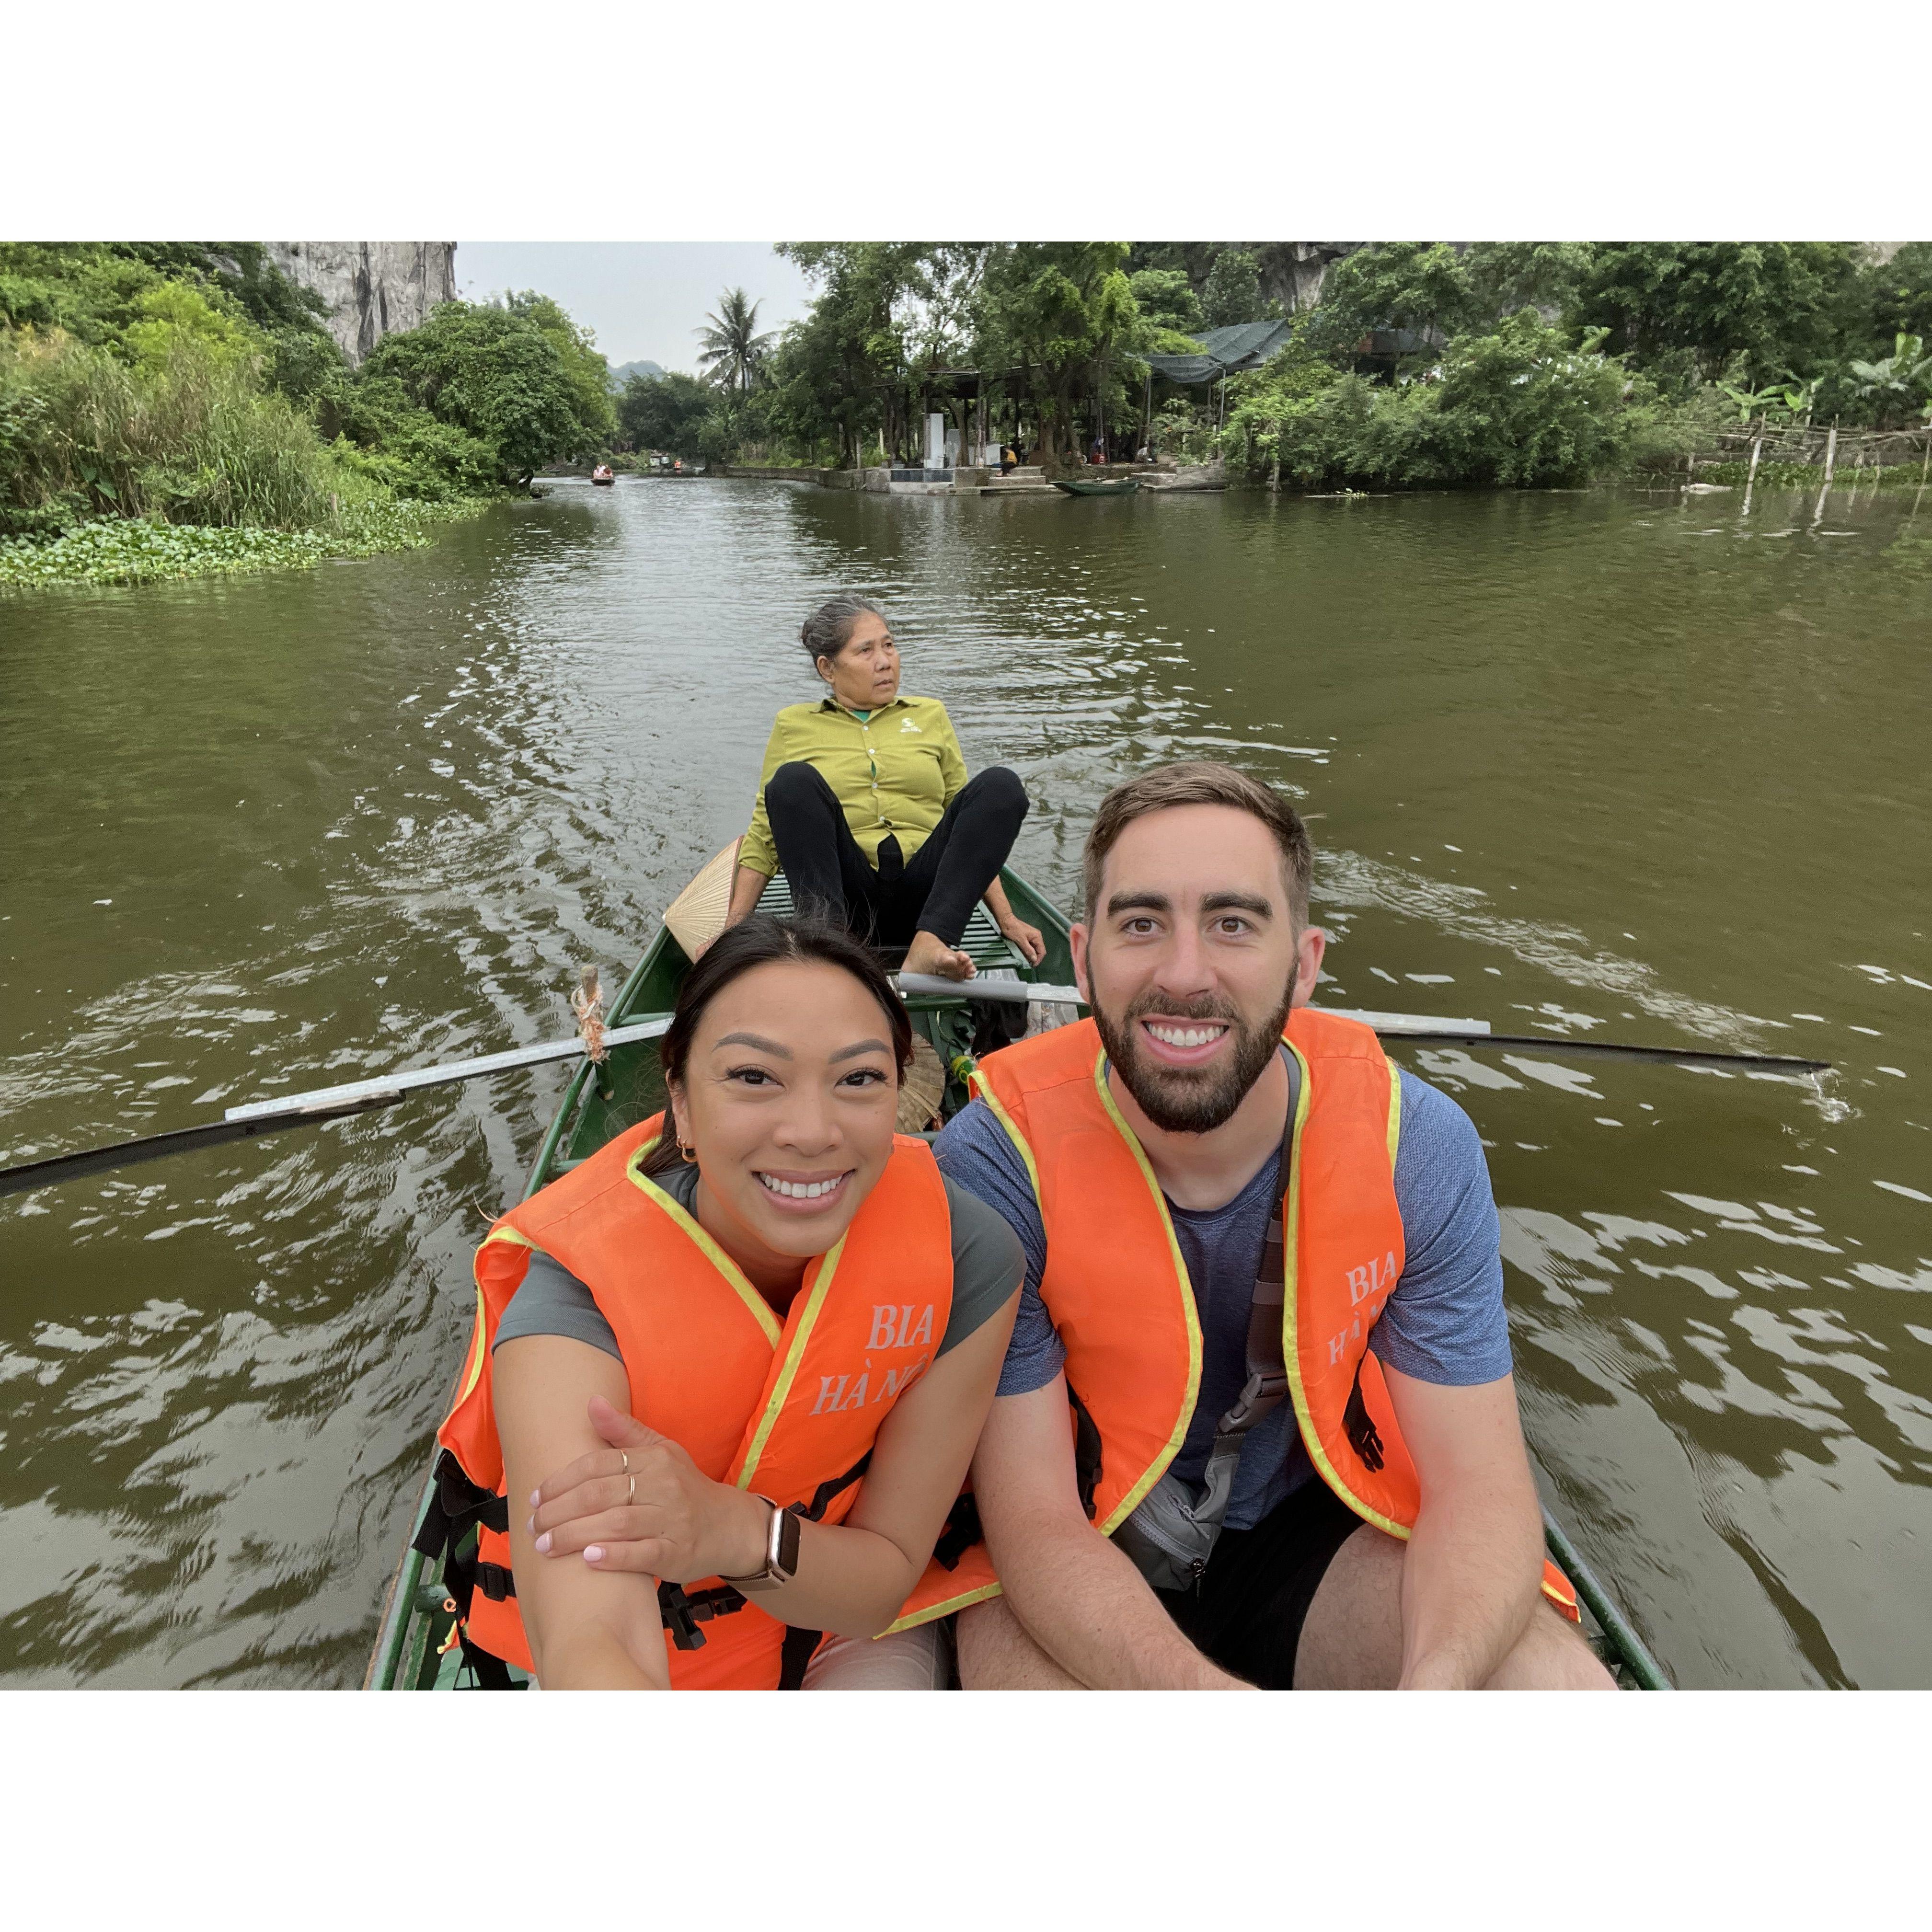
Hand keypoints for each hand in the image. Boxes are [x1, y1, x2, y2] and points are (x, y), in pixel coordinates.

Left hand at [528, 1396, 767, 1582]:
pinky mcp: (677, 1552)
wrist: (728, 1526)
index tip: (535, 1497)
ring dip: (574, 1535)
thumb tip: (592, 1402)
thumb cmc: (683, 1487)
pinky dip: (613, 1556)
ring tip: (545, 1545)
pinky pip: (642, 1554)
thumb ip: (624, 1431)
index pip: (598, 1464)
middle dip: (559, 1510)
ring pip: (616, 1524)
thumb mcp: (661, 1452)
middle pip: (601, 1494)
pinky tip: (588, 1559)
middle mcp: (664, 1486)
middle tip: (533, 1526)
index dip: (562, 1480)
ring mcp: (671, 1520)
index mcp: (654, 1459)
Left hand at [997, 914, 1045, 966]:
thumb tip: (1034, 959)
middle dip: (1034, 958)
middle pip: (1039, 950)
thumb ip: (1028, 950)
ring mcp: (1031, 937)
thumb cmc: (1013, 929)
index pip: (1042, 951)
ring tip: (1025, 961)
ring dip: (1030, 955)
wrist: (1005, 920)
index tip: (1032, 965)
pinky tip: (1022, 955)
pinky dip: (1027, 952)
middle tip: (1028, 964)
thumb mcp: (1021, 941)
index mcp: (1037, 936)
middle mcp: (1036, 937)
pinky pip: (1029, 947)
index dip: (1038, 959)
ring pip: (1033, 949)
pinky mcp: (1026, 938)